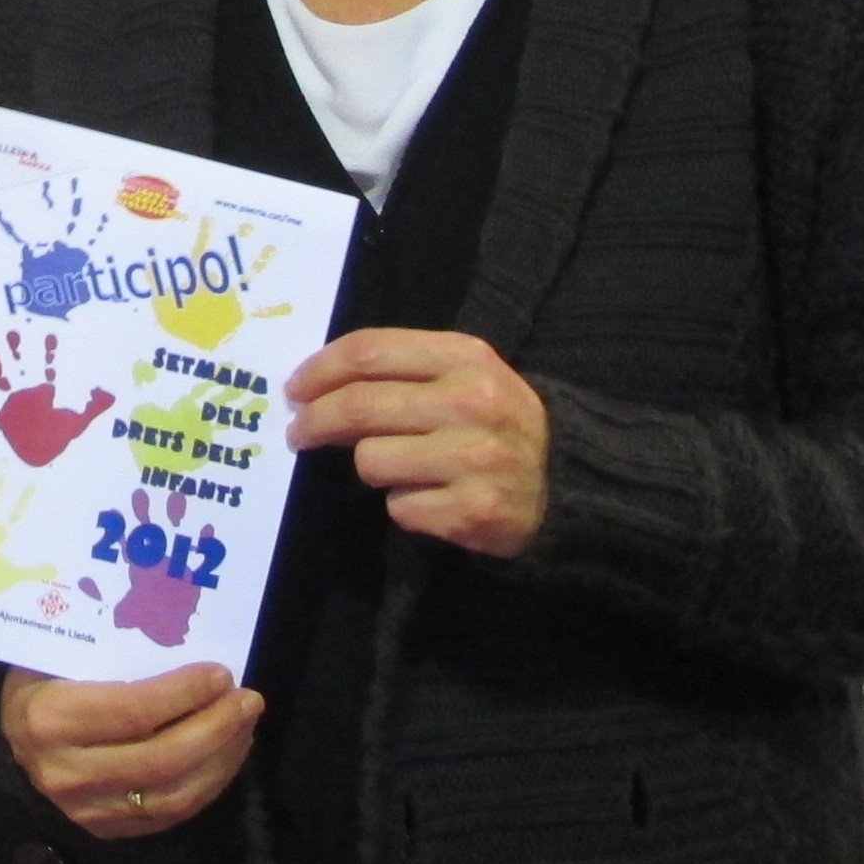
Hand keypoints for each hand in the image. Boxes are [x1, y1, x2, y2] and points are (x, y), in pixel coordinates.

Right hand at [0, 662, 262, 839]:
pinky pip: (169, 815)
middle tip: (248, 701)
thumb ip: (113, 650)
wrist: (14, 729)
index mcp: (49, 719)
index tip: (221, 674)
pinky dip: (207, 785)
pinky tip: (224, 753)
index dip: (185, 695)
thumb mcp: (62, 651)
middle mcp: (64, 772)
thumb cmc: (44, 676)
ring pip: (172, 796)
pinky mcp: (104, 829)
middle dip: (215, 729)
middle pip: (161, 759)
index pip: (133, 712)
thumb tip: (185, 637)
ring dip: (220, 760)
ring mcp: (84, 809)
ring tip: (244, 726)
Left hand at [285, 327, 547, 556]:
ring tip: (402, 468)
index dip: (320, 369)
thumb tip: (316, 385)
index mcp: (465, 357)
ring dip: (373, 467)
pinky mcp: (472, 512)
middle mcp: (471, 403)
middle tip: (299, 432)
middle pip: (359, 405)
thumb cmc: (498, 422)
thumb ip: (401, 368)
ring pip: (370, 460)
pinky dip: (405, 506)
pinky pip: (398, 507)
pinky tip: (433, 498)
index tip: (295, 388)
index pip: (369, 352)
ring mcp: (474, 458)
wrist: (568, 484)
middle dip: (314, 420)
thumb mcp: (465, 374)